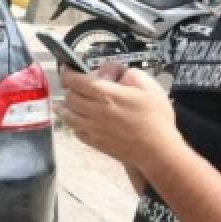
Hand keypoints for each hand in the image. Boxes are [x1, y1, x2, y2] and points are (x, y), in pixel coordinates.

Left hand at [58, 66, 179, 172]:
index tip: (67, 70)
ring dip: (64, 107)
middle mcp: (94, 111)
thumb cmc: (156, 118)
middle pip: (69, 97)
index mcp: (106, 94)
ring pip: (67, 116)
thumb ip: (128, 74)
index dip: (68, 74)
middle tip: (72, 86)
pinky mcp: (95, 143)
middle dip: (68, 89)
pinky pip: (75, 131)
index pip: (76, 81)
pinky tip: (76, 121)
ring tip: (62, 103)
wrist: (158, 151)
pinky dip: (72, 124)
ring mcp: (93, 129)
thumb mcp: (148, 86)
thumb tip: (112, 73)